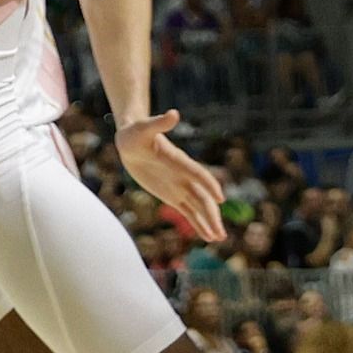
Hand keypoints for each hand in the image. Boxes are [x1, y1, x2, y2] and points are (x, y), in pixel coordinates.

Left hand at [115, 112, 224, 242]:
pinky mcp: (172, 195)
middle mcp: (183, 175)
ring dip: (209, 222)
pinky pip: (188, 211)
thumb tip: (173, 113)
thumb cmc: (135, 133)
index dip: (208, 184)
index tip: (219, 197)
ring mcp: (179, 186)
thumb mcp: (143, 128)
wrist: (131, 142)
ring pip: (198, 207)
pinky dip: (198, 223)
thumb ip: (159, 123)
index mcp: (178, 160)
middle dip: (211, 214)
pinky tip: (207, 236)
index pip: (196, 173)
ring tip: (219, 238)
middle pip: (201, 197)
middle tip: (221, 233)